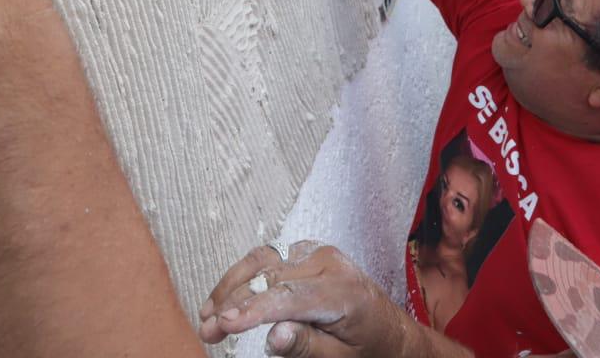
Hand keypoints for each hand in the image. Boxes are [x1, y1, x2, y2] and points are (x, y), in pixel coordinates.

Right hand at [198, 242, 421, 357]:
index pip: (288, 298)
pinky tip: (227, 293)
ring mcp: (318, 254)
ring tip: (208, 312)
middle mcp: (329, 265)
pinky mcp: (307, 252)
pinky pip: (268, 257)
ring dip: (232, 286)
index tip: (224, 324)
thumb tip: (275, 337)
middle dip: (233, 305)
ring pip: (263, 261)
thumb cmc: (369, 346)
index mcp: (343, 292)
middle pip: (269, 279)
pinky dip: (244, 274)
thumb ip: (308, 346)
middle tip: (208, 330)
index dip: (252, 311)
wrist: (391, 331)